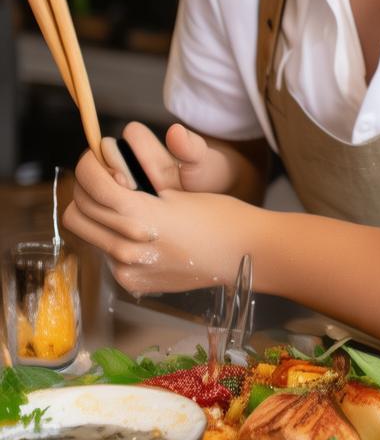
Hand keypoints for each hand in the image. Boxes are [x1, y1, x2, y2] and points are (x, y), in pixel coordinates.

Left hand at [63, 145, 253, 295]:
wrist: (243, 254)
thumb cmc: (216, 215)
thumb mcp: (173, 188)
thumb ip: (131, 179)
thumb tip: (101, 168)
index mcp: (139, 215)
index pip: (91, 184)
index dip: (87, 164)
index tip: (94, 156)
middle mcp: (127, 247)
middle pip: (77, 211)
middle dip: (84, 189)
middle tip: (102, 177)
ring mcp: (128, 270)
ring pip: (88, 234)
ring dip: (94, 214)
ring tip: (117, 202)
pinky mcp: (132, 283)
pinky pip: (106, 255)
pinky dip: (112, 238)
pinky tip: (135, 230)